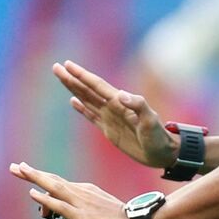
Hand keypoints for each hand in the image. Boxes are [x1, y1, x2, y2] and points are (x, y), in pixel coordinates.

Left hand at [9, 162, 138, 218]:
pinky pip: (61, 206)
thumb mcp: (97, 207)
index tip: (24, 169)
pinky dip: (46, 199)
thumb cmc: (119, 218)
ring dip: (36, 178)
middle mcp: (80, 192)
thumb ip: (80, 207)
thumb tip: (64, 210)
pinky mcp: (82, 216)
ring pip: (54, 187)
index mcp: (84, 190)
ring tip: (20, 170)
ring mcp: (80, 203)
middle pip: (52, 180)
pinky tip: (34, 194)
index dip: (40, 176)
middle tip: (15, 166)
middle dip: (32, 173)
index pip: (57, 182)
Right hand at [53, 60, 175, 168]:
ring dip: (73, 89)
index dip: (81, 75)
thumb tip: (120, 94)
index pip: (96, 85)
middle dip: (71, 78)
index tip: (67, 65)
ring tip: (61, 77)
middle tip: (56, 67)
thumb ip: (138, 105)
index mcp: (119, 102)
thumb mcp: (150, 121)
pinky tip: (73, 101)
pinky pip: (91, 115)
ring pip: (86, 99)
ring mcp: (110, 117)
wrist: (162, 153)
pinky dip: (81, 108)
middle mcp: (112, 107)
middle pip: (87, 89)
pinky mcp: (109, 129)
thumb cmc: (159, 137)